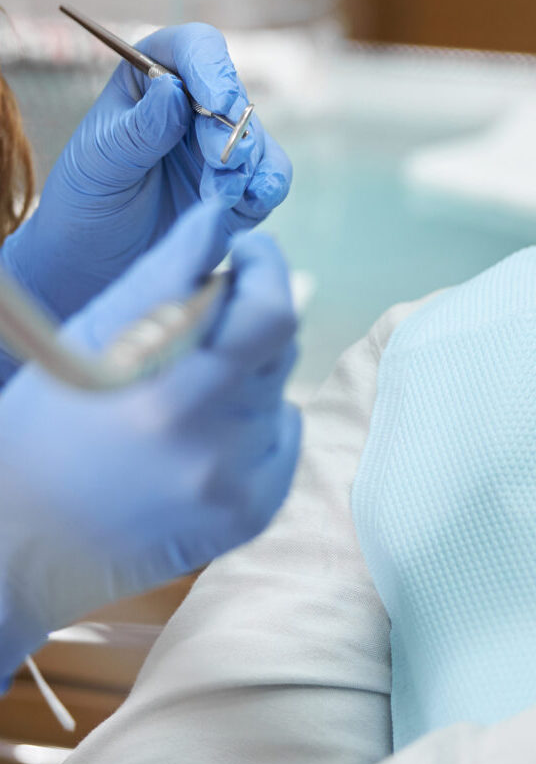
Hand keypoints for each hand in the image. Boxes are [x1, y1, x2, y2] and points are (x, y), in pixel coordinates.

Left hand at [0, 25, 291, 371]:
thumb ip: (139, 129)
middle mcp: (194, 105)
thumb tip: (173, 88)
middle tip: (218, 162)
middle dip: (231, 129)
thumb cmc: (86, 203)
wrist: (95, 263)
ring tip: (216, 196)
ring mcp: (222, 145)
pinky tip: (249, 202)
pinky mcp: (244, 184)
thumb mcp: (99, 163)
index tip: (219, 102)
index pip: (193, 49)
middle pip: (234, 95)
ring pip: (258, 138)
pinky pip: (272, 176)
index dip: (212, 67)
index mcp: (151, 80)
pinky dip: (267, 187)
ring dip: (246, 166)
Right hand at [0, 199, 301, 660]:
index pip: (268, 313)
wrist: (24, 544)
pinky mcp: (252, 512)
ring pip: (278, 387)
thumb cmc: (45, 427)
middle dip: (247, 320)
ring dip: (244, 374)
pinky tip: (195, 438)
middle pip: (277, 343)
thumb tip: (218, 219)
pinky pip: (282, 436)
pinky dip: (254, 424)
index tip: (248, 253)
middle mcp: (206, 440)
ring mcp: (233, 482)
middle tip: (199, 326)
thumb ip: (164, 277)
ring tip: (177, 396)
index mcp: (160, 388)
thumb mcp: (86, 341)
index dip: (267, 270)